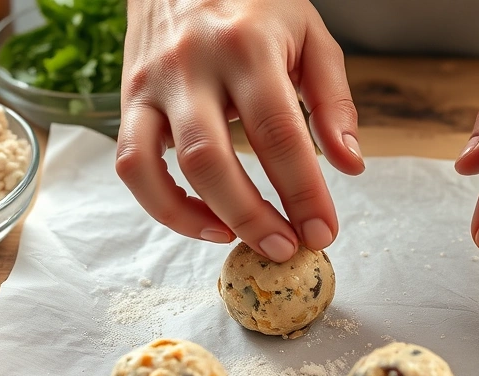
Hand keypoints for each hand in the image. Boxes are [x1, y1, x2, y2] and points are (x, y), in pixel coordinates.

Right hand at [116, 0, 363, 260]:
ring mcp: (153, 82)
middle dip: (253, 217)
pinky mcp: (128, 97)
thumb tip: (350, 166)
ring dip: (203, 217)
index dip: (303, 192)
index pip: (279, 134)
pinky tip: (205, 220)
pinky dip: (163, 204)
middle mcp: (192, 64)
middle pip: (213, 159)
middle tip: (287, 249)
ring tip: (245, 241)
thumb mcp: (310, 35)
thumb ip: (333, 101)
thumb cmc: (256, 3)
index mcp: (248, 47)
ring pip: (162, 166)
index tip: (323, 231)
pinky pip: (131, 164)